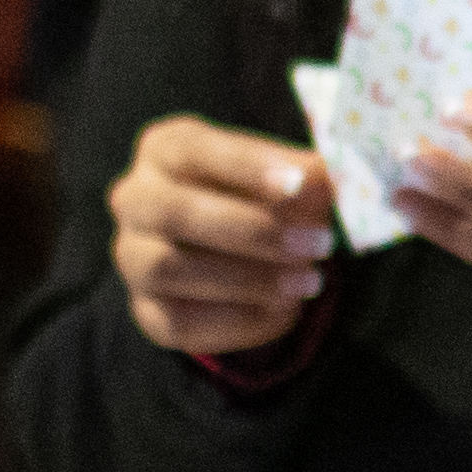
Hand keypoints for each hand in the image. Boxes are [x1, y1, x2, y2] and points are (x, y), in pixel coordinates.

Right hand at [112, 115, 333, 357]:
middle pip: (177, 212)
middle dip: (256, 230)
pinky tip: (287, 310)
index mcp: (165, 150)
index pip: (195, 150)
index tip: (303, 182)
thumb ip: (303, 178)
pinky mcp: (146, 311)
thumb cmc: (255, 197)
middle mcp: (135, 199)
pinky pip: (182, 322)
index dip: (248, 166)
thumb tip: (339, 181)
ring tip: (310, 281)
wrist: (224, 251)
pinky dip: (241, 319)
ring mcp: (132, 257)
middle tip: (320, 243)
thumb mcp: (279, 176)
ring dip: (249, 278)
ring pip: (170, 268)